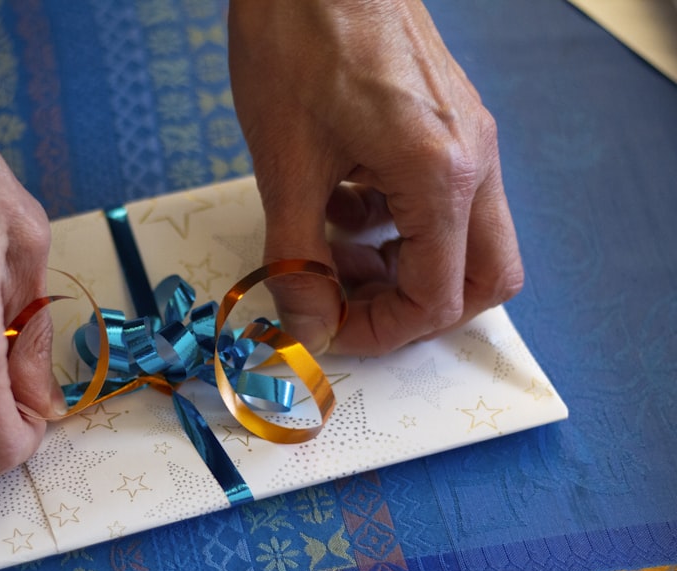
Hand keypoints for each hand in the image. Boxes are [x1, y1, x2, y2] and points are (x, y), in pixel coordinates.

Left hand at [228, 0, 523, 355]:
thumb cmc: (297, 40)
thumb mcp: (285, 165)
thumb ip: (298, 259)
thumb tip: (310, 326)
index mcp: (441, 173)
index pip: (438, 298)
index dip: (380, 331)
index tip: (328, 329)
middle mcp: (473, 157)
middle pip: (484, 277)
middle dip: (416, 307)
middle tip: (350, 304)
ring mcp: (467, 135)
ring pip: (465, 238)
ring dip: (403, 264)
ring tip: (330, 251)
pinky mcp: (447, 120)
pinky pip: (441, 196)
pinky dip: (395, 220)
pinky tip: (337, 202)